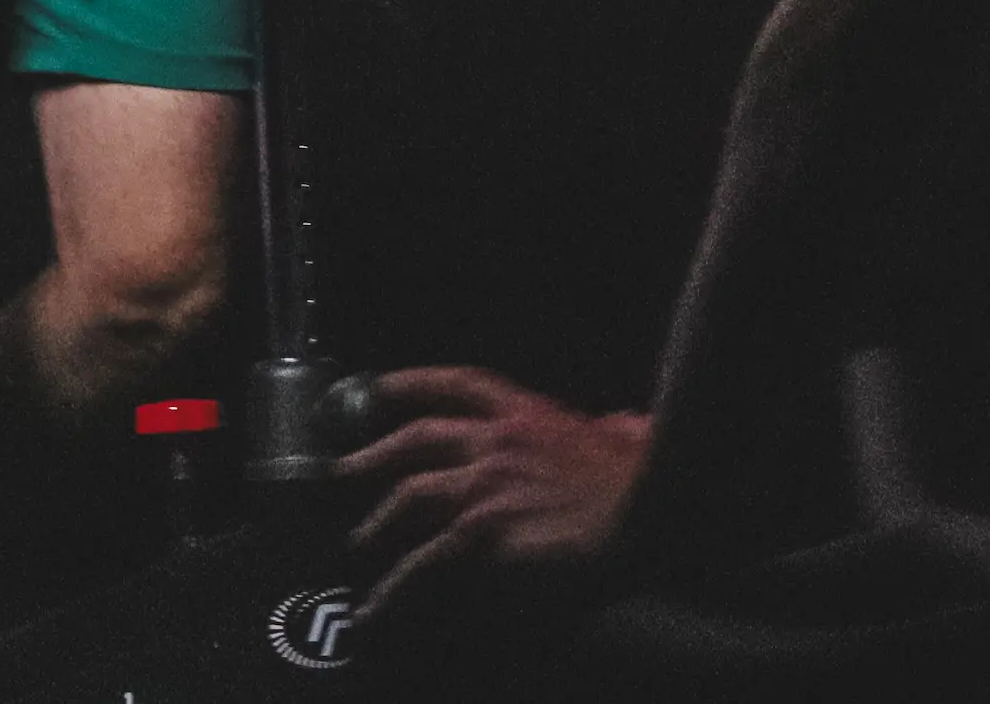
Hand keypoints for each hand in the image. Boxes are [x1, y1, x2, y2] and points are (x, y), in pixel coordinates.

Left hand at [343, 366, 643, 618]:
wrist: (648, 512)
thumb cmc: (645, 480)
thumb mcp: (627, 438)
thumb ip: (614, 429)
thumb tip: (627, 426)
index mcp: (528, 414)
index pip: (458, 383)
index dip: (413, 381)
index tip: (379, 386)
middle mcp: (496, 441)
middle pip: (415, 438)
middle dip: (372, 454)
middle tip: (341, 471)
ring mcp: (484, 485)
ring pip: (408, 497)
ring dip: (375, 523)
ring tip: (356, 545)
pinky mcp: (479, 534)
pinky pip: (420, 562)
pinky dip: (392, 588)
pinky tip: (376, 609)